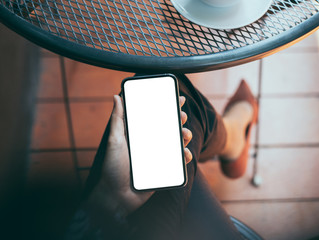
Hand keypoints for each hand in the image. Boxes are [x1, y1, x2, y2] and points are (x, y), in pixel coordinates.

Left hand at [87, 95, 192, 216]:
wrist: (117, 196)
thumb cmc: (112, 168)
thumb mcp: (114, 141)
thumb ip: (117, 119)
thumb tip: (116, 96)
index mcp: (141, 134)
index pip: (156, 116)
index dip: (168, 106)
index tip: (178, 98)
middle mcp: (151, 143)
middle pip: (170, 127)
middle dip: (180, 119)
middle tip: (182, 116)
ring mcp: (159, 156)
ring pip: (178, 142)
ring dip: (185, 136)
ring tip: (184, 134)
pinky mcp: (165, 169)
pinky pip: (179, 161)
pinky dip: (186, 156)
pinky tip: (185, 154)